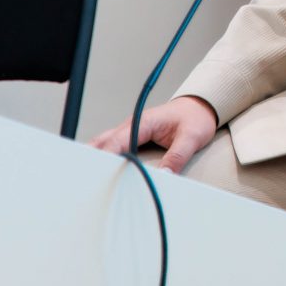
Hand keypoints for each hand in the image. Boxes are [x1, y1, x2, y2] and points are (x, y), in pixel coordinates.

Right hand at [88, 96, 218, 172]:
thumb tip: (164, 175)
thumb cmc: (195, 118)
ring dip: (96, 158)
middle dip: (93, 158)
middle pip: (104, 142)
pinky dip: (105, 158)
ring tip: (88, 178)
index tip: (98, 172)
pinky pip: (114, 148)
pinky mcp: (134, 138)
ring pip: (105, 144)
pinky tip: (101, 172)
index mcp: (144, 121)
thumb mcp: (191, 137)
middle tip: (84, 178)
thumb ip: (177, 156)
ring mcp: (131, 131)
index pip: (118, 140)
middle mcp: (133, 125)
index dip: (106, 156)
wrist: (201, 107)